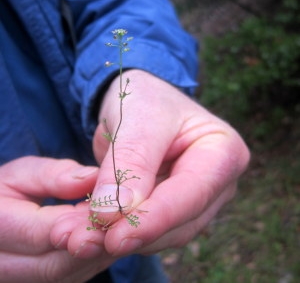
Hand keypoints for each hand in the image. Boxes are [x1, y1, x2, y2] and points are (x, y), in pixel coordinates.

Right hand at [0, 156, 114, 282]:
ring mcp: (18, 278)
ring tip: (117, 228)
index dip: (81, 223)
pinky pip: (68, 277)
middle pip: (54, 265)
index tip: (110, 209)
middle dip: (93, 243)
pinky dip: (92, 259)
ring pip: (64, 275)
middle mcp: (2, 263)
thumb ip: (54, 175)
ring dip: (96, 254)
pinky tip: (107, 239)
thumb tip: (92, 178)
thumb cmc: (9, 189)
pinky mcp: (35, 280)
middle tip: (121, 222)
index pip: (42, 234)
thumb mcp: (24, 173)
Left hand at [91, 69, 249, 255]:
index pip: (193, 193)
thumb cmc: (146, 99)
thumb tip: (113, 213)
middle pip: (180, 221)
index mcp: (224, 152)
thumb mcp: (139, 119)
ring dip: (121, 239)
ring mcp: (195, 198)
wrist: (139, 101)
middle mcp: (216, 182)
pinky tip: (90, 232)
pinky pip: (148, 229)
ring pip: (163, 233)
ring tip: (79, 239)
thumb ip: (131, 164)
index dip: (155, 218)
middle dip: (133, 234)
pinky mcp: (171, 208)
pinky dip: (118, 232)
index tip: (115, 238)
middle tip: (83, 242)